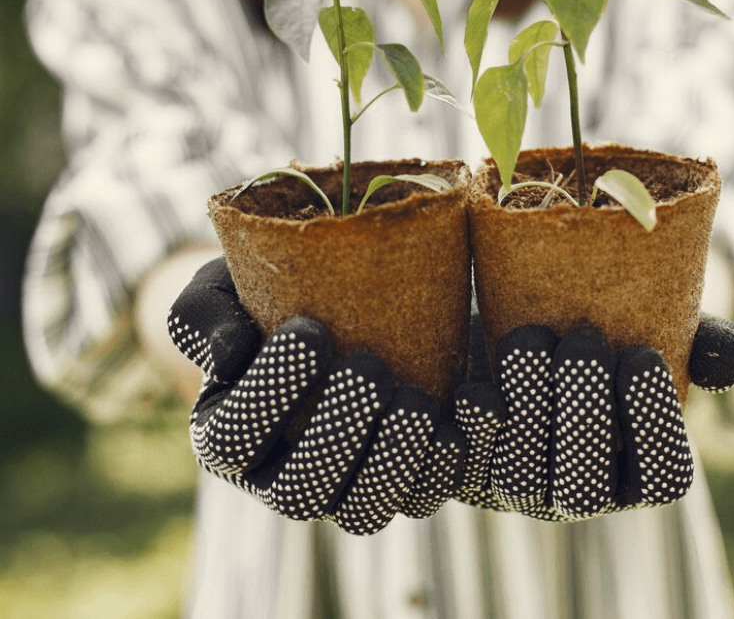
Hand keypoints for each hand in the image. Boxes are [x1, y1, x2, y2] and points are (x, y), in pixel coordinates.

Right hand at [168, 258, 466, 534]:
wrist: (351, 299)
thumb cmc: (277, 292)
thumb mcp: (225, 286)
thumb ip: (203, 313)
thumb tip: (228, 354)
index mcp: (231, 435)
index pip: (233, 441)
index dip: (267, 396)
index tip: (312, 331)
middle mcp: (283, 477)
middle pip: (300, 492)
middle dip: (336, 433)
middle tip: (370, 368)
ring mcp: (345, 489)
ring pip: (365, 510)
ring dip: (393, 460)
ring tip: (418, 400)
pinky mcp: (403, 484)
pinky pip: (425, 495)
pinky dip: (448, 461)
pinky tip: (467, 408)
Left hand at [452, 315, 733, 519]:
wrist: (509, 324)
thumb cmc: (593, 331)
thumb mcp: (648, 328)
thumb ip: (697, 342)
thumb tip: (729, 358)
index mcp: (633, 470)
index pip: (662, 478)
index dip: (654, 426)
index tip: (640, 356)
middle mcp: (576, 491)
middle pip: (586, 488)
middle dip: (585, 416)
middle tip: (582, 342)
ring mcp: (517, 488)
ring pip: (522, 478)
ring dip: (527, 413)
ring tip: (529, 340)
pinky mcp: (463, 471)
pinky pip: (461, 472)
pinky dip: (467, 434)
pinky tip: (473, 390)